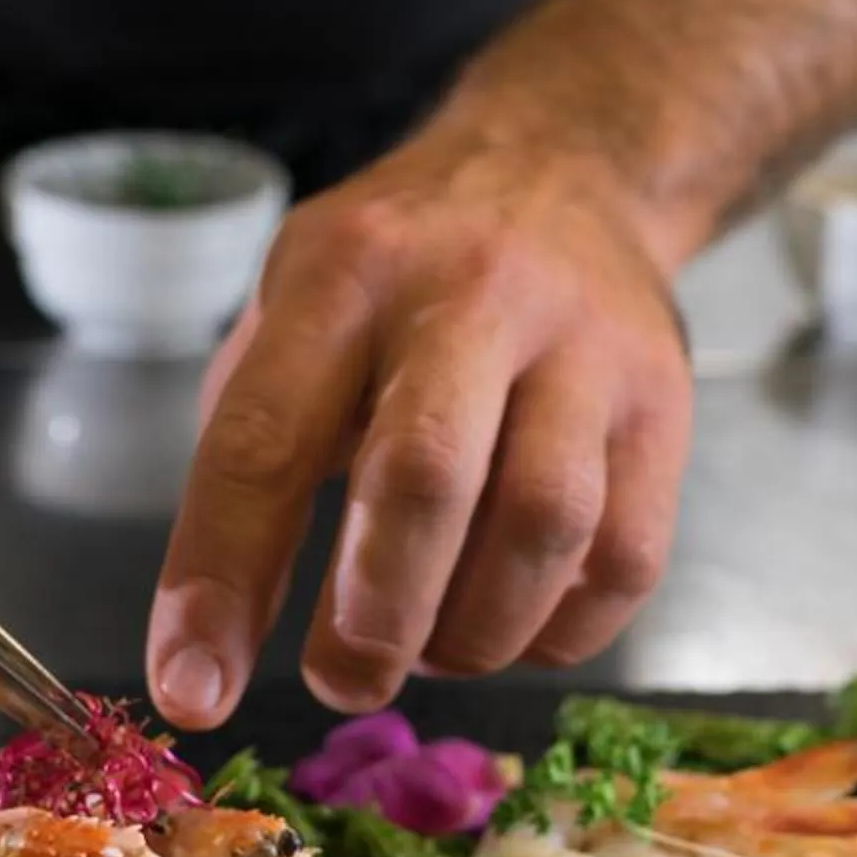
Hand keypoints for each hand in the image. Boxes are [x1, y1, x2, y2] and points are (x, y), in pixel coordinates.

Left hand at [147, 126, 691, 726]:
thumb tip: (208, 644)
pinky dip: (559, 631)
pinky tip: (512, 625)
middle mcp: (470, 294)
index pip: (266, 438)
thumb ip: (251, 453)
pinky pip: (625, 557)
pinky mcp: (664, 405)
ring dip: (473, 634)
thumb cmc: (401, 272)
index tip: (192, 690)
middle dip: (372, 617)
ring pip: (544, 526)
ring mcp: (585, 346)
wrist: (565, 166)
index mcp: (344, 275)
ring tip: (431, 647)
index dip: (219, 578)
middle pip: (424, 479)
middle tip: (343, 680)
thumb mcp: (296, 309)